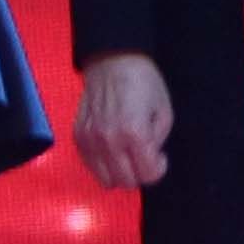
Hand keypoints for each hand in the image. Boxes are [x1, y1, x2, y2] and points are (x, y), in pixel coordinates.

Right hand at [72, 52, 174, 191]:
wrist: (112, 61)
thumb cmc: (143, 82)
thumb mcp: (165, 111)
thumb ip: (158, 141)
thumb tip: (149, 158)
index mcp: (134, 133)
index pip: (148, 175)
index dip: (159, 169)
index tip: (159, 156)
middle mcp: (109, 140)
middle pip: (126, 182)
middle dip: (139, 173)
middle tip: (143, 156)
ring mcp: (90, 140)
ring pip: (105, 179)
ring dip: (120, 172)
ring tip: (126, 154)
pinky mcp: (78, 137)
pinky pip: (90, 165)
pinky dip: (103, 164)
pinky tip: (112, 148)